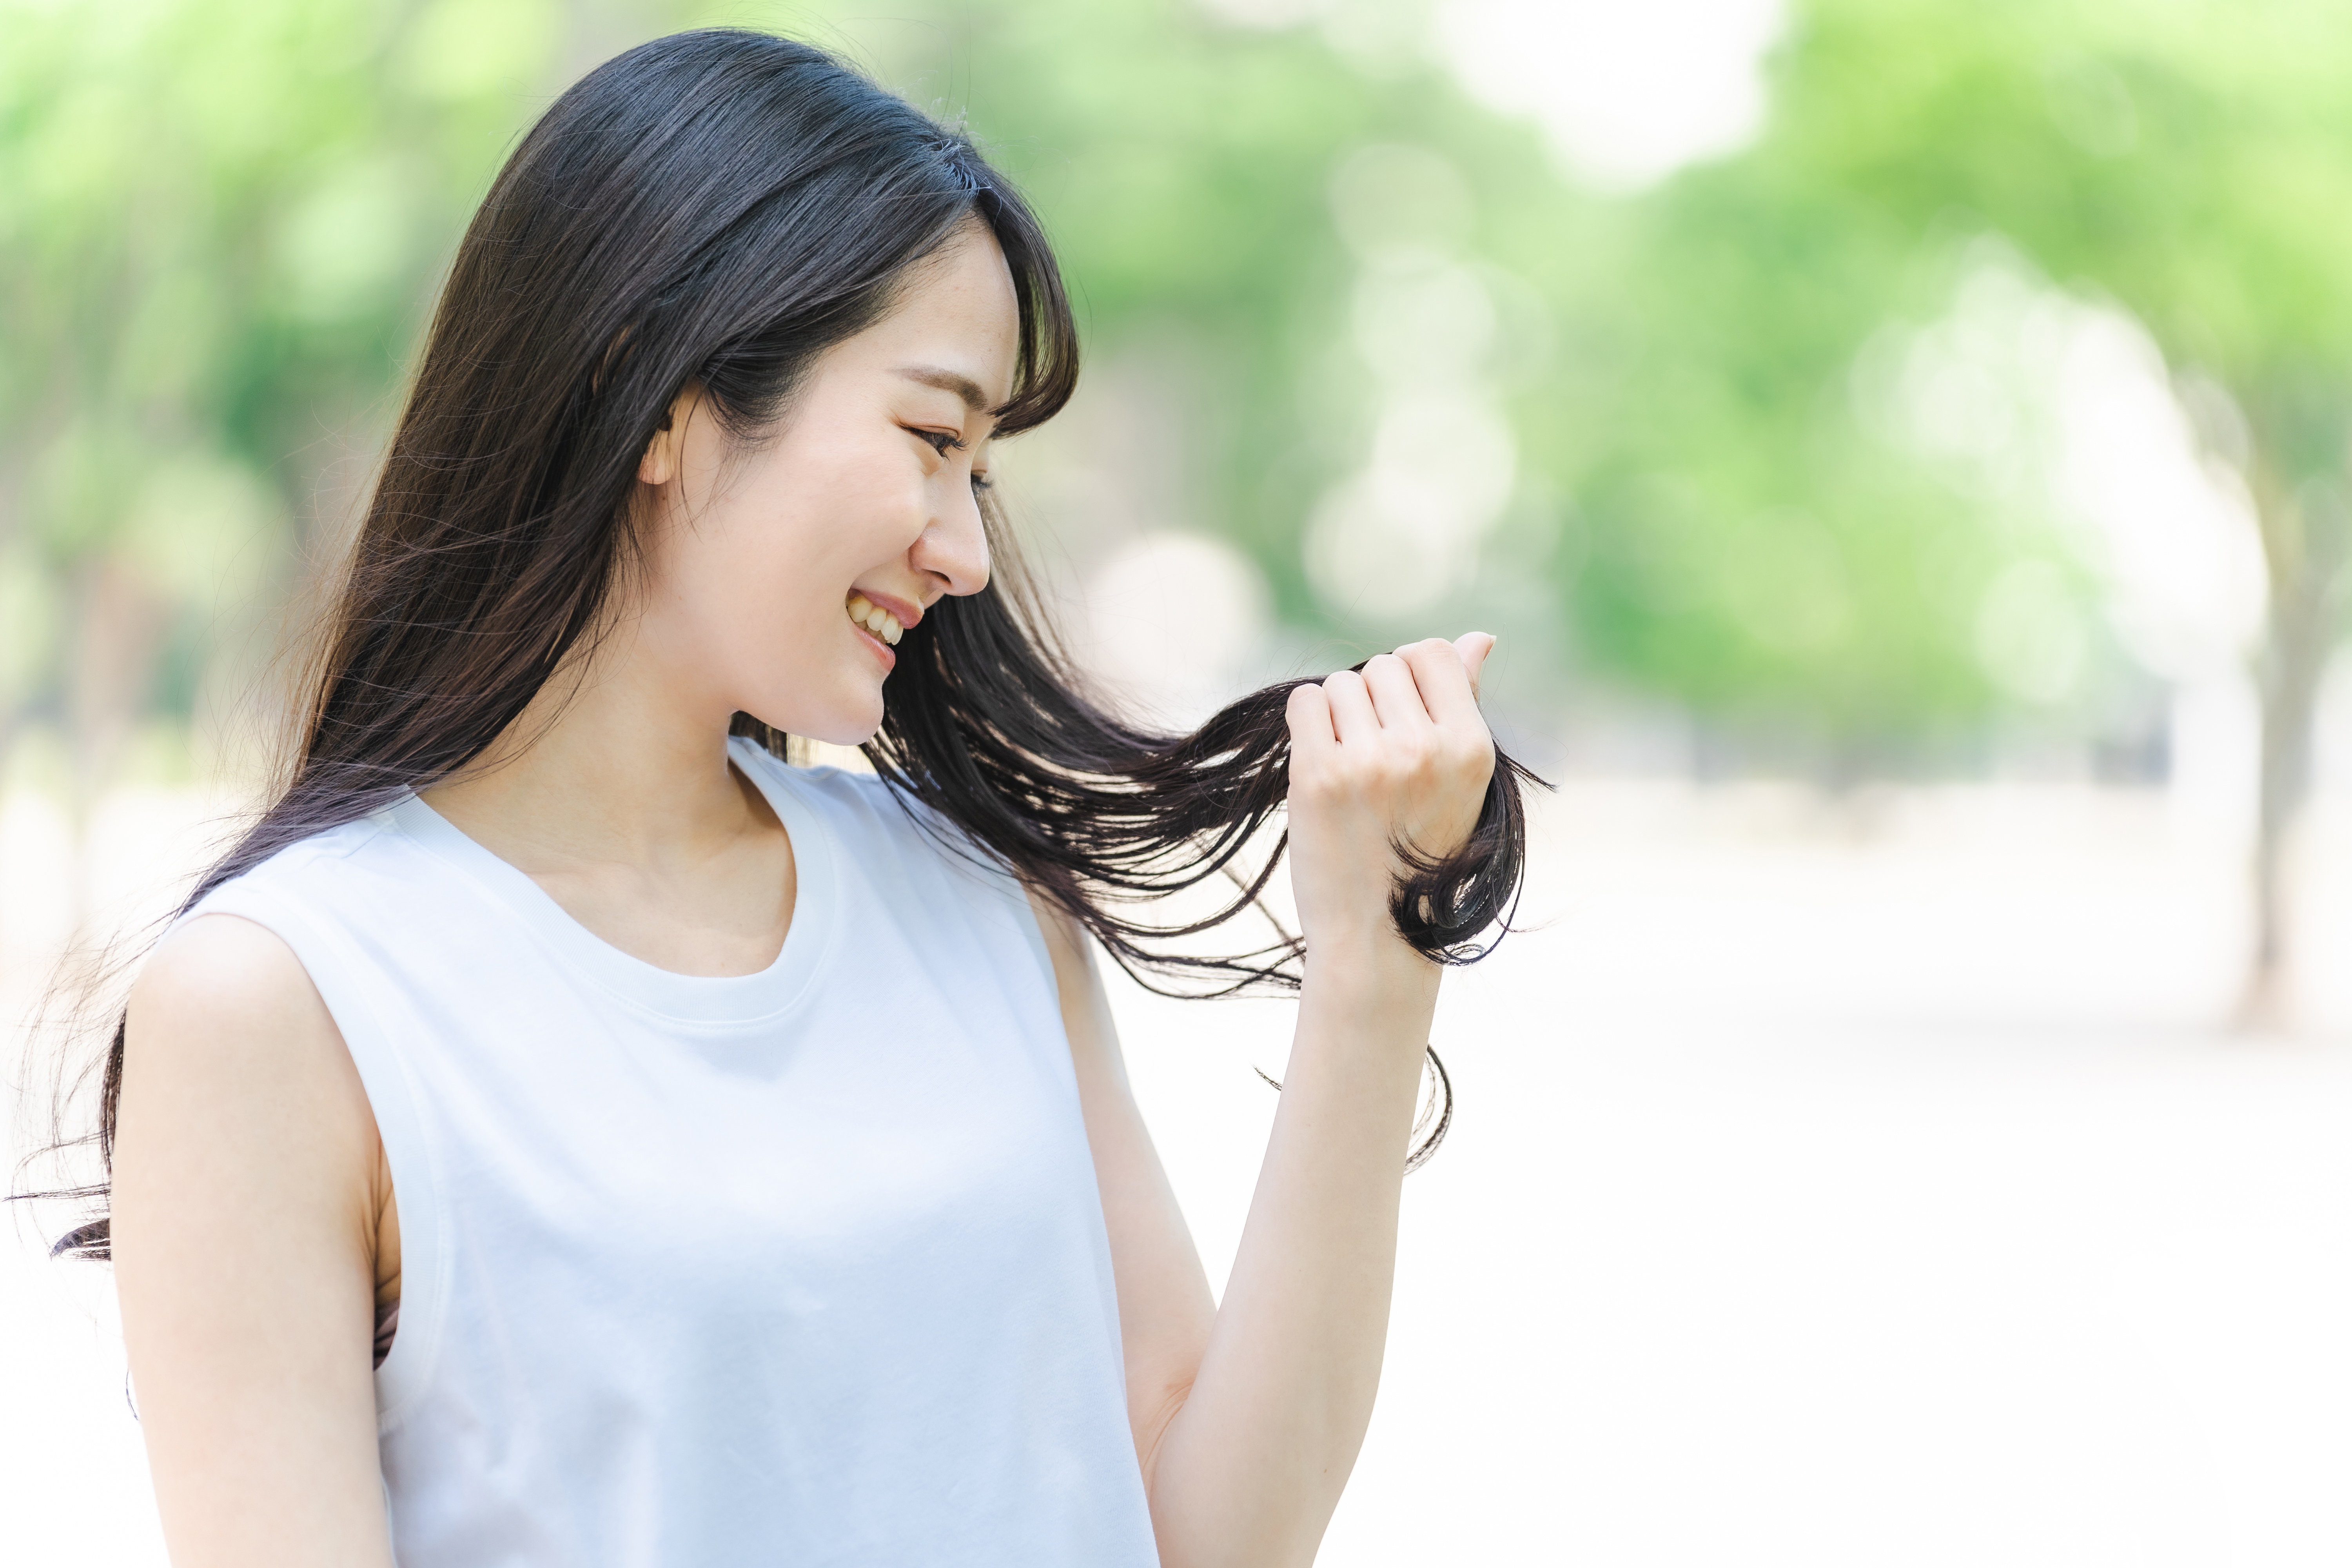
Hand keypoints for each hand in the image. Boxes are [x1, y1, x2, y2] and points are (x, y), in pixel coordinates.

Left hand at [1283, 634, 1497, 953]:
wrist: (1376, 937)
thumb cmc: (1419, 856)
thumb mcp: (1460, 782)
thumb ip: (1465, 703)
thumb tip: (1479, 638)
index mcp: (1470, 748)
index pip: (1434, 652)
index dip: (1411, 676)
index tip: (1402, 718)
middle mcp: (1424, 750)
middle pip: (1385, 666)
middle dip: (1374, 702)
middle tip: (1376, 762)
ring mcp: (1370, 762)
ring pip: (1342, 685)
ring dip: (1338, 717)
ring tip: (1352, 773)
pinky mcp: (1319, 776)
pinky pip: (1304, 702)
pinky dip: (1307, 726)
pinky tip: (1321, 766)